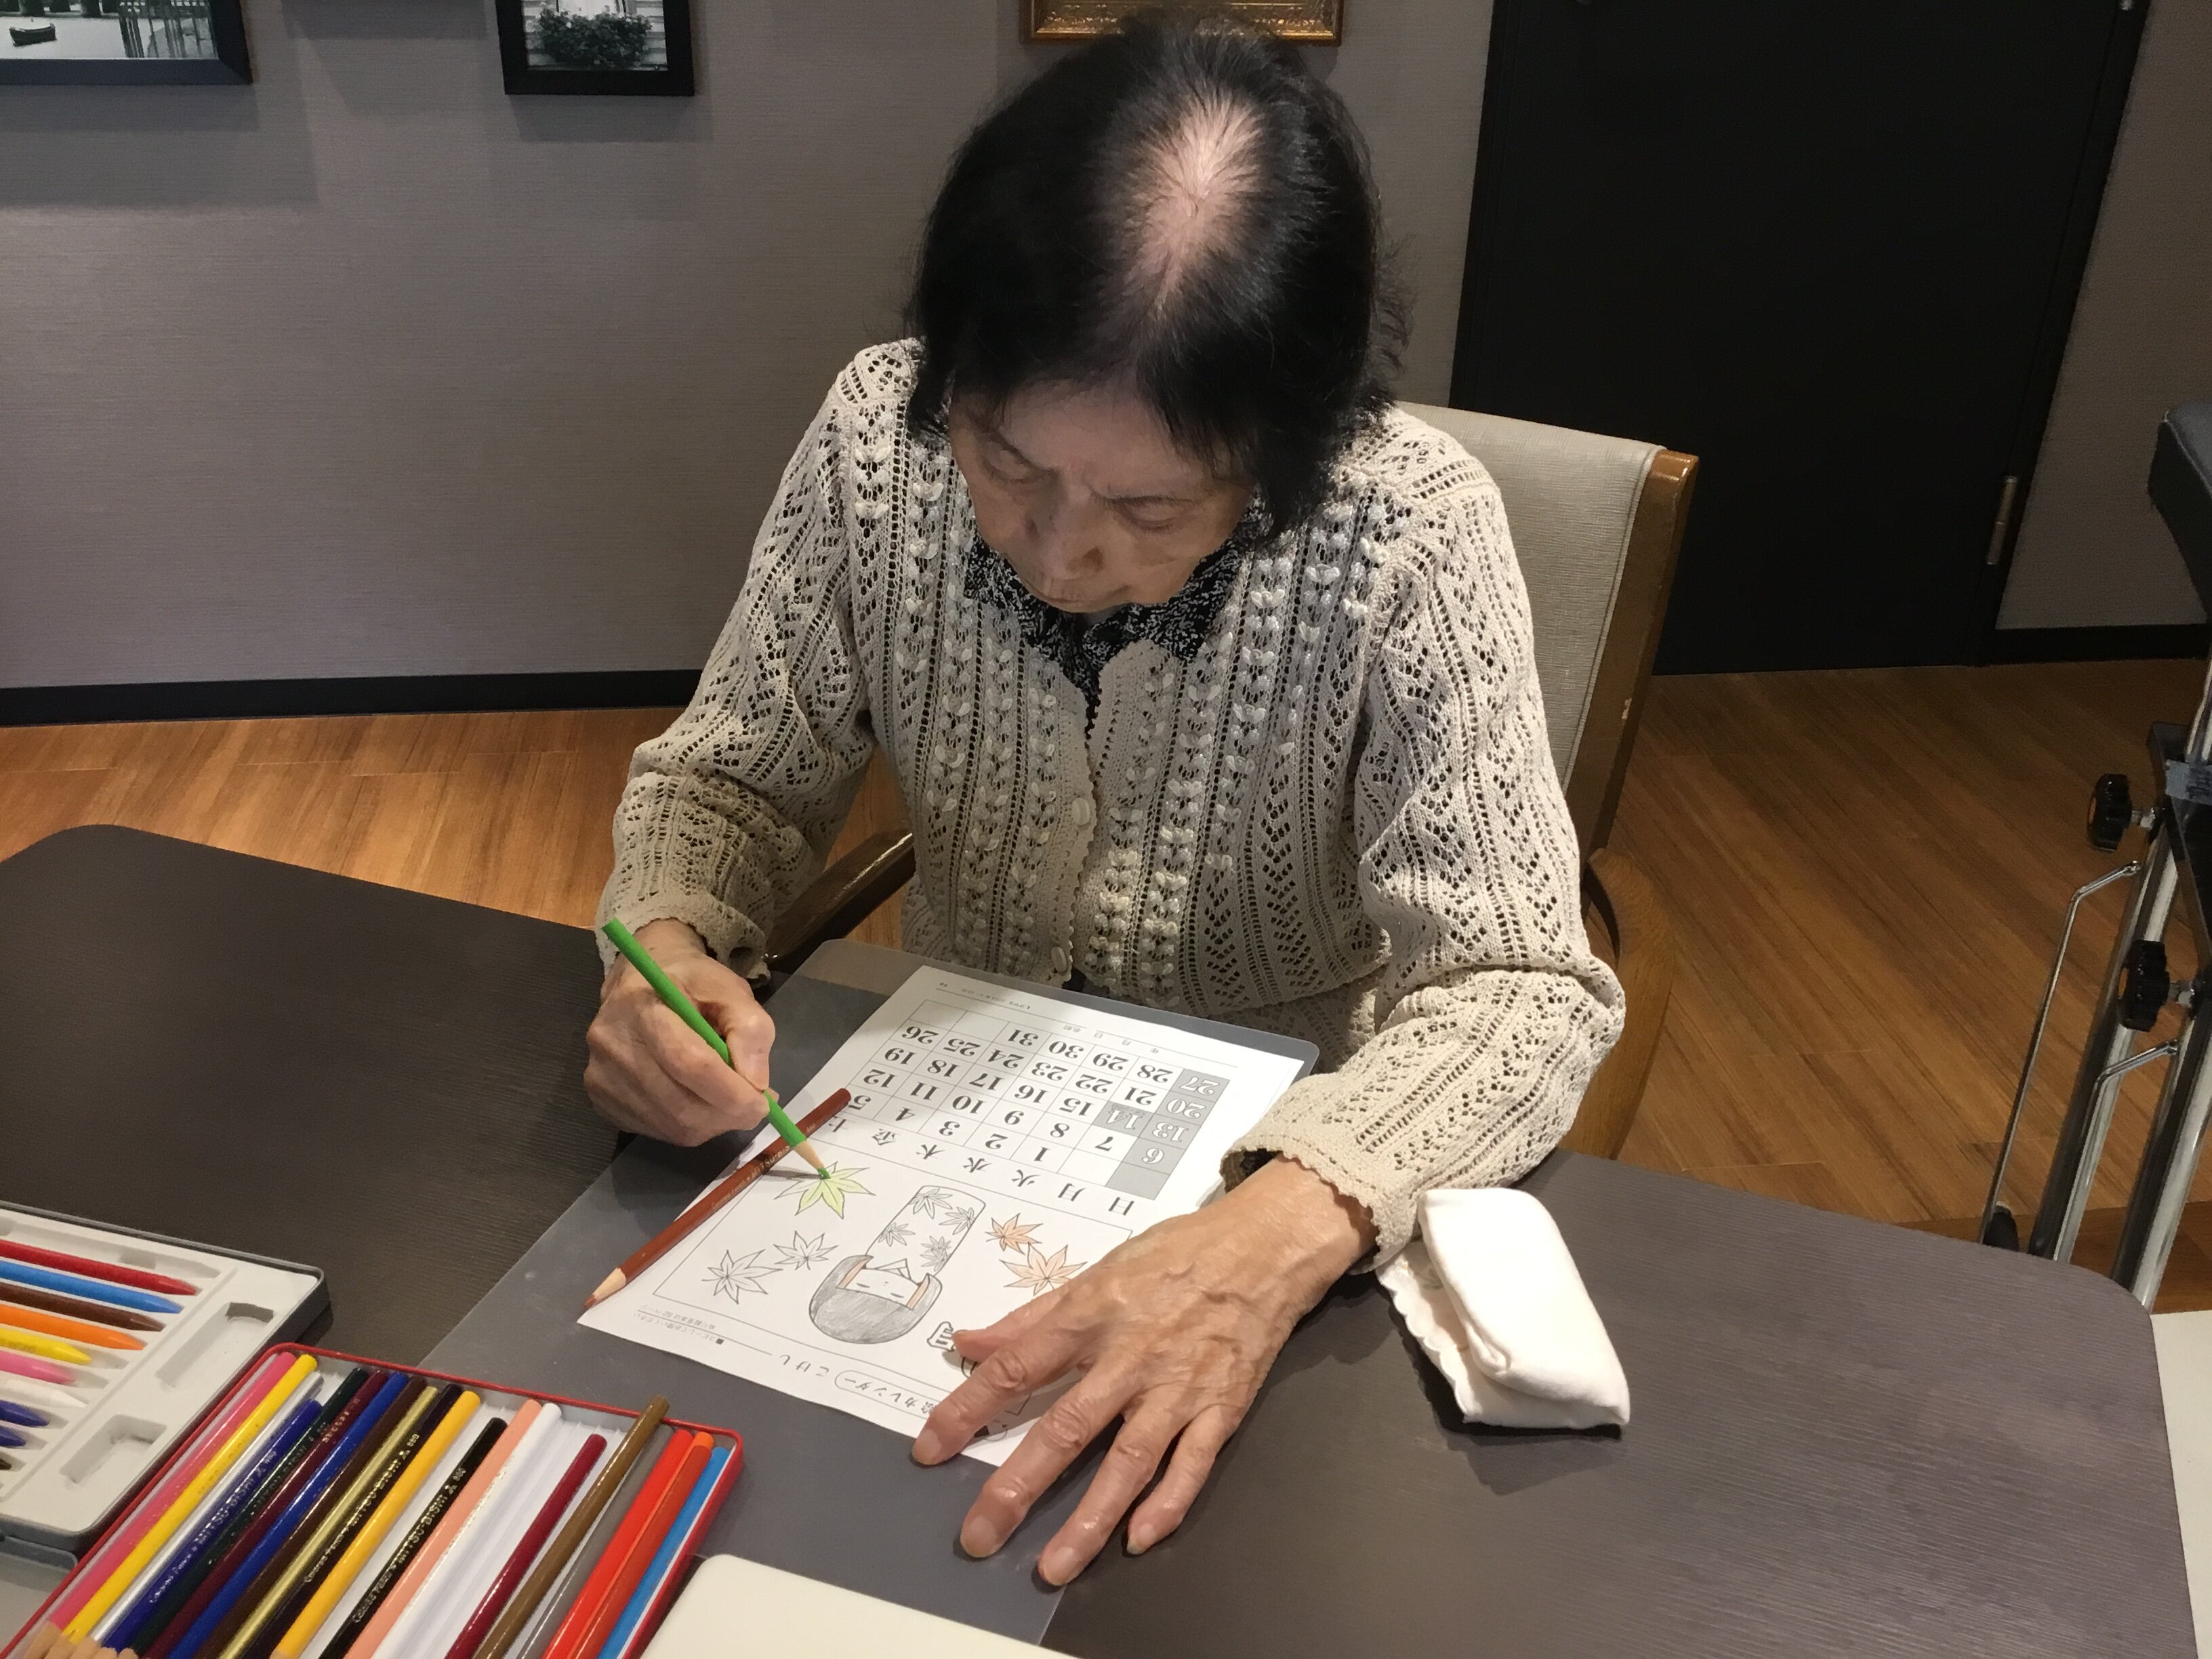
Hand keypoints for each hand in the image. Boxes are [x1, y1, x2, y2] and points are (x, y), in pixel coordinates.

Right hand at [583, 919, 775, 1144]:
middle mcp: (612, 1045)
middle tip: (754, 1108)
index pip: (688, 1062)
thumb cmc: (688, 982)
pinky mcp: (601, 1098)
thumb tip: (755, 1082)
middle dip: (727, 1115)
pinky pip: (656, 1131)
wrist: (637, 983)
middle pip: (679, 1104)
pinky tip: (700, 1103)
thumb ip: (750, 1028)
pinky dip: (689, 1126)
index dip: (731, 1092)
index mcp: (641, 1006)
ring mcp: (601, 1076)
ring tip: (729, 1103)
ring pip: (671, 1126)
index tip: (764, 1102)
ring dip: (712, 1124)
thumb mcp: (729, 988)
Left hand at [912, 1157, 1372, 1583]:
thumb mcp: (1098, 1270)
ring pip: (1128, 1462)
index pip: (1018, 1368)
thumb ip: (1032, 1316)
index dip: (968, 1409)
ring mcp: (1179, 1388)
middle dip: (1018, 1485)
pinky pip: (1192, 1465)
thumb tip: (969, 1342)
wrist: (1264, 1248)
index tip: (930, 1448)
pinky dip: (1167, 1504)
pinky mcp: (1222, 1408)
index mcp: (1093, 1315)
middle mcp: (1131, 1357)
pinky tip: (1138, 1540)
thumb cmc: (1176, 1254)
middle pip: (1067, 1428)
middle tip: (980, 1533)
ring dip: (1090, 1519)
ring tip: (1052, 1566)